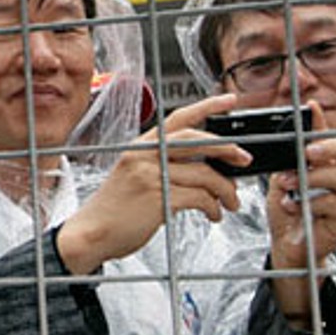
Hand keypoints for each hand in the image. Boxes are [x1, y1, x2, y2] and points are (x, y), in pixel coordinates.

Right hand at [55, 94, 246, 273]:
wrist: (91, 233)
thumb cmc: (114, 209)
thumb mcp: (133, 174)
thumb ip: (162, 164)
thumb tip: (204, 165)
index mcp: (141, 146)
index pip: (178, 118)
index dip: (208, 106)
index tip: (230, 101)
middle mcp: (145, 156)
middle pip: (197, 141)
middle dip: (228, 150)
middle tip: (244, 159)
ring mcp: (151, 176)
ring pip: (205, 175)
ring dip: (225, 191)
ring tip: (230, 202)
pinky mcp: (158, 200)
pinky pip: (200, 197)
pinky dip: (213, 207)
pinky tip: (213, 214)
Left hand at [265, 119, 335, 271]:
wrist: (288, 244)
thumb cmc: (289, 210)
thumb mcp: (284, 176)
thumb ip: (293, 153)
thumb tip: (299, 124)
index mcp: (334, 164)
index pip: (335, 135)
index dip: (324, 121)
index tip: (309, 106)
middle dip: (328, 145)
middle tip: (306, 151)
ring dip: (308, 178)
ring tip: (287, 185)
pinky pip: (334, 202)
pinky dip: (309, 203)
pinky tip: (293, 207)